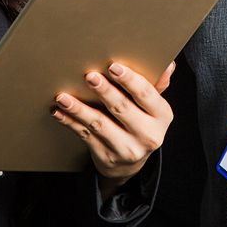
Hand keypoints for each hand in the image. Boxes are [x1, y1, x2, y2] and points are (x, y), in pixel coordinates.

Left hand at [52, 61, 174, 194]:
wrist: (130, 163)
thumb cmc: (141, 122)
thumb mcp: (153, 107)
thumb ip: (156, 85)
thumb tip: (168, 63)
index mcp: (162, 116)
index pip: (146, 94)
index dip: (129, 80)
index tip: (113, 66)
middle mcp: (147, 135)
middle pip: (122, 108)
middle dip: (104, 91)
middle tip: (89, 76)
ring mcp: (126, 148)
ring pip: (99, 124)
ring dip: (79, 109)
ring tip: (63, 97)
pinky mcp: (106, 156)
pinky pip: (85, 136)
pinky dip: (70, 122)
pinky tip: (58, 112)